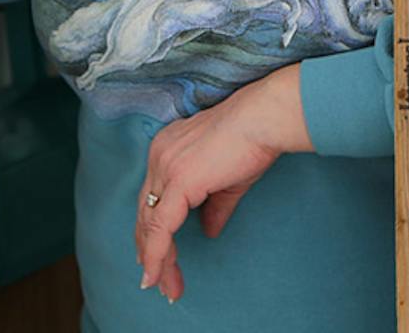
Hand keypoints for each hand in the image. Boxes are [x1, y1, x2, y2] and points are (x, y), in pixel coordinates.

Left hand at [134, 63, 312, 302]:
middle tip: (156, 282)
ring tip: (164, 288)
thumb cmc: (252, 142)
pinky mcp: (178, 181)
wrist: (263, 120)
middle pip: (145, 214)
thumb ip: (214, 206)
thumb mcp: (228, 181)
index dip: (151, 231)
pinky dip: (157, 254)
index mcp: (166, 150)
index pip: (151, 198)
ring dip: (156, 260)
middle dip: (150, 251)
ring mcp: (165, 167)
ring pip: (150, 224)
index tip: (154, 259)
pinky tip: (158, 275)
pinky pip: (161, 227)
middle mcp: (158, 157)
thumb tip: (211, 230)